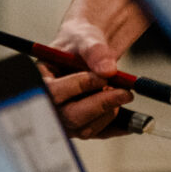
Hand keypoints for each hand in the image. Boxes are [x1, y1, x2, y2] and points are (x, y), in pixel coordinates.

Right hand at [42, 19, 133, 140]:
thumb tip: (108, 71)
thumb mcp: (85, 37)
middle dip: (101, 105)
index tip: (105, 78)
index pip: (54, 92)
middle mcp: (50, 105)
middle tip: (125, 93)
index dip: (80, 86)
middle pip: (69, 117)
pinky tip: (129, 118)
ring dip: (108, 112)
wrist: (89, 48)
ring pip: (85, 129)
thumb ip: (94, 50)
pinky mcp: (82, 126)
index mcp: (41, 80)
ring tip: (121, 92)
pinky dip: (116, 127)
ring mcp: (64, 119)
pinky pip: (99, 134)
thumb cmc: (81, 42)